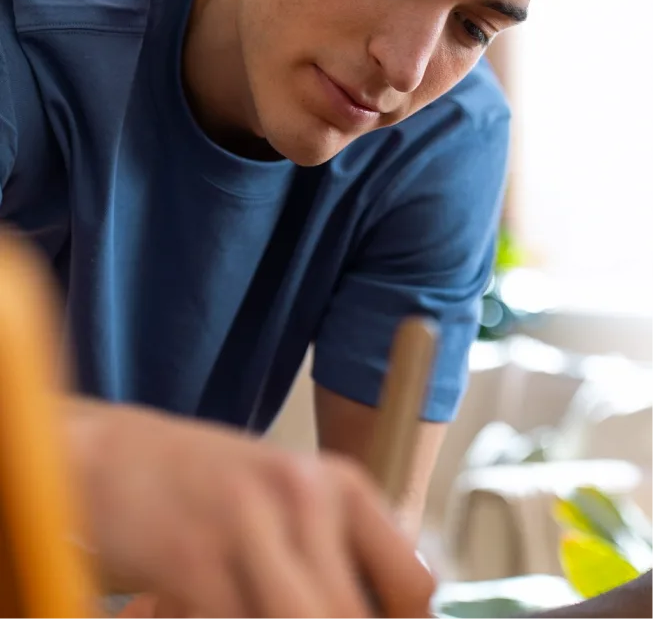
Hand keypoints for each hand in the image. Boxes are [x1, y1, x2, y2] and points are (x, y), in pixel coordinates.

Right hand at [68, 400, 433, 618]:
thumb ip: (333, 556)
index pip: (416, 584)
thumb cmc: (205, 491)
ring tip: (242, 609)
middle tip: (277, 615)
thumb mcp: (285, 506)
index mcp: (340, 485)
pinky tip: (201, 612)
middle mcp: (305, 496)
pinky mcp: (195, 557)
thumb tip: (389, 613)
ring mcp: (251, 523)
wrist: (113, 459)